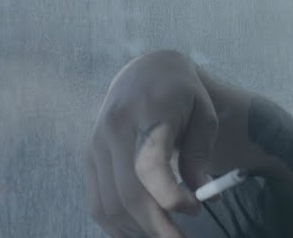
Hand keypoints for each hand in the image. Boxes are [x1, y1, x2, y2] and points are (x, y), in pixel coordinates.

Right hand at [85, 50, 217, 237]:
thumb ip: (200, 152)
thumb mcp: (203, 113)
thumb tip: (204, 193)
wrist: (145, 71)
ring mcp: (96, 144)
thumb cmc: (182, 94)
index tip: (196, 208)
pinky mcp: (88, 157)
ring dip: (137, 230)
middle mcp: (114, 128)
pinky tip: (140, 232)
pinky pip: (97, 203)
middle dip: (156, 226)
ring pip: (109, 204)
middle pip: (128, 192)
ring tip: (166, 237)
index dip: (172, 195)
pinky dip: (117, 226)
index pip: (150, 164)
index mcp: (147, 111)